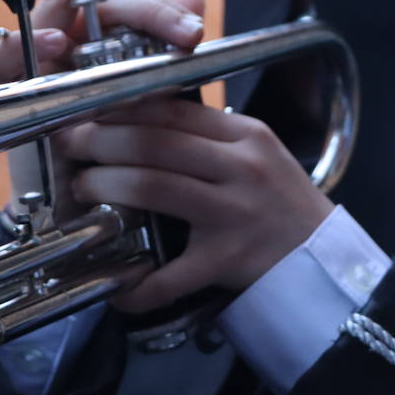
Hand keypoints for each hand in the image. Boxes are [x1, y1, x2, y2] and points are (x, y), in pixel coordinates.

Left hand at [64, 99, 333, 312]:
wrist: (325, 260)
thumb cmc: (282, 204)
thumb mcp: (256, 153)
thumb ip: (207, 135)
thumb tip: (138, 116)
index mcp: (245, 135)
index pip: (172, 108)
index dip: (121, 109)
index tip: (85, 112)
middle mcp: (241, 168)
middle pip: (155, 142)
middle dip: (101, 142)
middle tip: (70, 147)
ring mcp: (235, 214)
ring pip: (155, 187)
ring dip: (107, 186)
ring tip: (83, 190)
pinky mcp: (229, 261)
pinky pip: (173, 273)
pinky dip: (139, 283)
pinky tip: (116, 286)